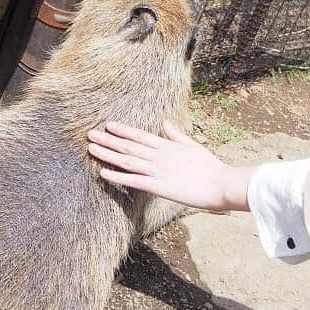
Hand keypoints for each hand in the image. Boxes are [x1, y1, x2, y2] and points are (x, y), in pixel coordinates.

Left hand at [86, 121, 251, 210]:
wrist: (220, 183)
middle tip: (90, 134)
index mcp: (168, 146)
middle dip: (108, 140)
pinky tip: (103, 173)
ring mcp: (157, 170)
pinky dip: (116, 176)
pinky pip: (132, 180)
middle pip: (128, 146)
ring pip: (126, 160)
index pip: (140, 136)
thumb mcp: (193, 146)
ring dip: (107, 154)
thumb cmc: (210, 168)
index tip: (109, 126)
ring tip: (91, 148)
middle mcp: (159, 156)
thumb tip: (164, 123)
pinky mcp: (157, 186)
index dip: (123, 131)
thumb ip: (177, 135)